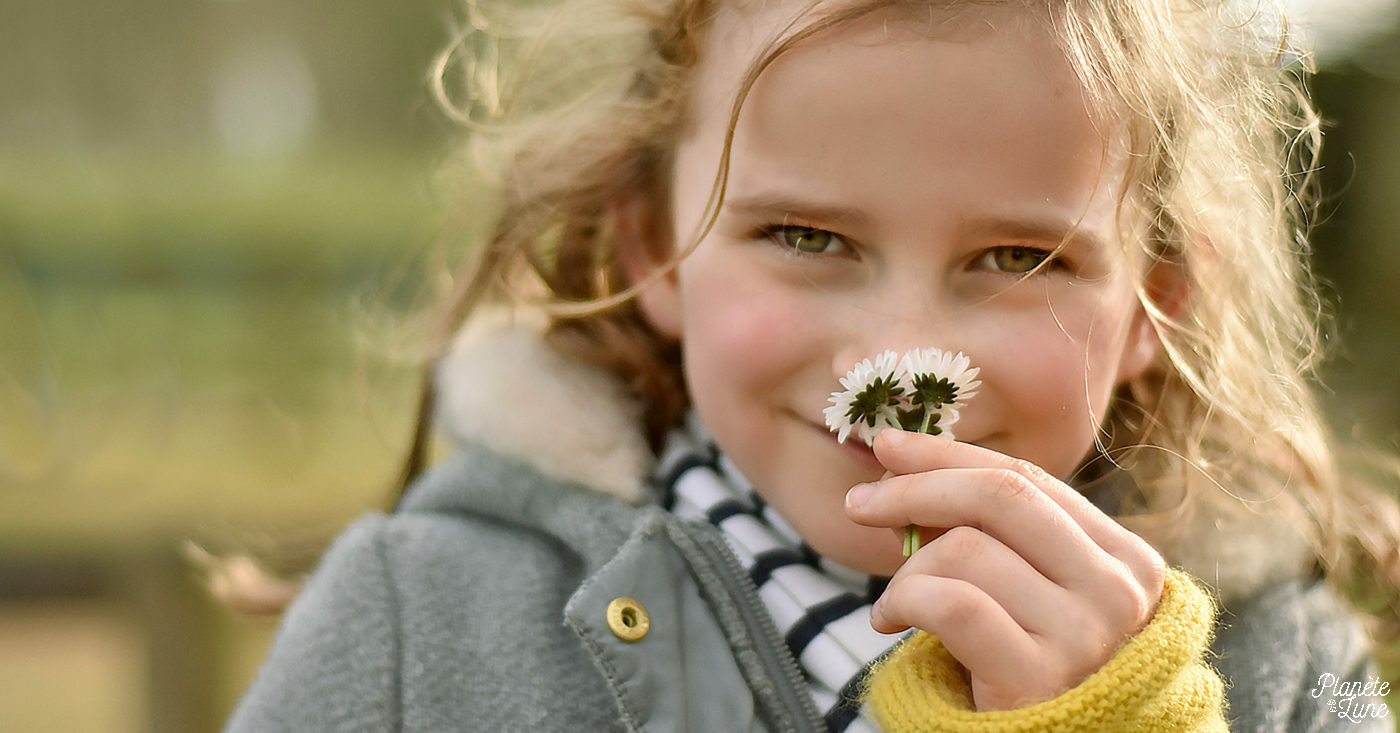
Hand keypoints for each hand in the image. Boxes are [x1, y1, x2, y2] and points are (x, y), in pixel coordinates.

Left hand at [844, 430, 1166, 711]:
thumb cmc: (1025, 666)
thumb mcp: (1021, 588)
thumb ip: (984, 530)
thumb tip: (898, 459)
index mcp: (1124, 557)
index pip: (1027, 479)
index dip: (949, 455)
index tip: (889, 446)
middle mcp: (1117, 591)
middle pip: (999, 496)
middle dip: (915, 489)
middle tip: (860, 504)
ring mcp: (1085, 634)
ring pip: (965, 549)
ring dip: (907, 571)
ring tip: (897, 603)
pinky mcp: (1040, 676)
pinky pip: (950, 603)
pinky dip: (903, 600)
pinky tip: (891, 621)